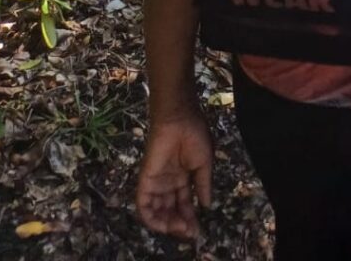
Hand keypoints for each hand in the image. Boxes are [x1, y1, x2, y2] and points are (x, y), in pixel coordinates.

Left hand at [136, 110, 213, 240]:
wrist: (180, 119)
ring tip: (179, 229)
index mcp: (183, 178)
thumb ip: (202, 185)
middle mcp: (168, 183)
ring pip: (156, 211)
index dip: (190, 218)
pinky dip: (150, 218)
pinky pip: (143, 205)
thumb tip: (207, 206)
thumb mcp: (204, 163)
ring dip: (166, 224)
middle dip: (179, 224)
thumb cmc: (195, 135)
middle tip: (189, 233)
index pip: (183, 204)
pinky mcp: (145, 180)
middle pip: (170, 210)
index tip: (197, 231)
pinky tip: (163, 225)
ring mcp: (156, 182)